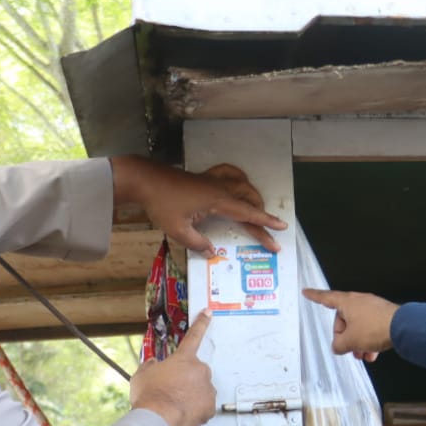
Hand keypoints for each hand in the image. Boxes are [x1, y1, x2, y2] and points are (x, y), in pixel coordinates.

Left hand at [113, 157, 286, 254]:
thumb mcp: (178, 231)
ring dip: (253, 197)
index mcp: (217, 201)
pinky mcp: (203, 176)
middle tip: (268, 231)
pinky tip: (238, 183)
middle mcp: (220, 188)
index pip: (247, 214)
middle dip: (261, 215)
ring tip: (257, 210)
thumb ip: (197, 243)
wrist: (144, 180)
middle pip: (249, 200)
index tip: (282, 229)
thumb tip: (211, 253)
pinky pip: (228, 173)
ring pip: (242, 184)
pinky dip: (238, 178)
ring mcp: (212, 180)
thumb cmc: (161, 205)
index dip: (266, 223)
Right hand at [130, 311, 216, 425]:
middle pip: (195, 370)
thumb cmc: (149, 396)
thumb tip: (153, 364)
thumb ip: (149, 366)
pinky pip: (204, 405)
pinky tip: (182, 412)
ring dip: (191, 393)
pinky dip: (196, 408)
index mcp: (184, 359)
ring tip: (174, 403)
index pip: (194, 336)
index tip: (208, 312)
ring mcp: (208, 388)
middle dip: (186, 378)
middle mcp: (200, 370)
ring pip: (201, 388)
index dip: (201, 323)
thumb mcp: (141, 375)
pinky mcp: (210, 406)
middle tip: (171, 390)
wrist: (157, 420)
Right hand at [302, 289, 399, 358]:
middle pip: (344, 320)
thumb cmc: (376, 328)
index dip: (314, 296)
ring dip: (358, 342)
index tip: (307, 292)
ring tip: (363, 355)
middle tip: (348, 348)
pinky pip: (371, 328)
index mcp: (347, 302)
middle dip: (345, 337)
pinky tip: (373, 354)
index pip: (326, 298)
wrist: (402, 328)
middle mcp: (359, 301)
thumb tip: (338, 346)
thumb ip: (338, 345)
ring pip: (359, 326)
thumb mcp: (350, 341)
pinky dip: (369, 341)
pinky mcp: (383, 315)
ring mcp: (373, 307)